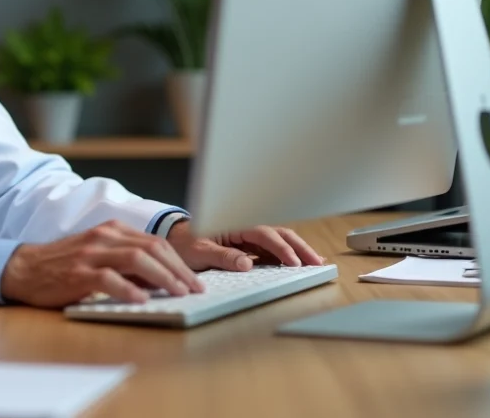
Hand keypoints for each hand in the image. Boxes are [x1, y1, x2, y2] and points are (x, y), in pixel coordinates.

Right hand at [0, 220, 205, 307]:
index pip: (156, 242)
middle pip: (152, 248)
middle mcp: (104, 237)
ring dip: (162, 277)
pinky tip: (142, 299)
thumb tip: (162, 278)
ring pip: (137, 259)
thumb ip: (127, 261)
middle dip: (179, 270)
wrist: (25, 267)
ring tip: (178, 294)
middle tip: (195, 290)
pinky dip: (128, 289)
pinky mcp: (78, 273)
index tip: (195, 280)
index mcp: (113, 230)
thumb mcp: (99, 255)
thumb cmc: (65, 264)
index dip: (179, 262)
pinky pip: (109, 278)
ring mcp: (91, 254)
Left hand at [165, 220, 324, 272]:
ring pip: (278, 241)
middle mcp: (245, 229)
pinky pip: (271, 250)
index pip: (264, 234)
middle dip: (299, 247)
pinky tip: (299, 264)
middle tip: (316, 262)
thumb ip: (222, 256)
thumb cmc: (184, 243)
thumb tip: (247, 263)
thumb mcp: (199, 252)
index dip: (280, 249)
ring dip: (297, 250)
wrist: (173, 241)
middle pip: (278, 234)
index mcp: (235, 225)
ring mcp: (247, 238)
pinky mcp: (247, 247)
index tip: (293, 262)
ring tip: (316, 262)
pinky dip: (287, 256)